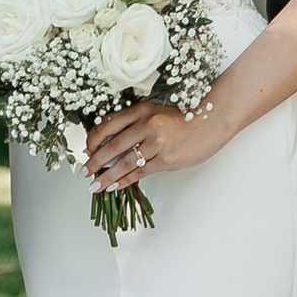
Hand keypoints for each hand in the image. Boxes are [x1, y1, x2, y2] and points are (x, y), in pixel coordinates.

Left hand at [83, 87, 226, 190]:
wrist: (212, 121)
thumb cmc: (184, 117)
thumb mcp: (156, 112)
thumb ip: (135, 124)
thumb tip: (110, 144)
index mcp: (142, 109)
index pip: (108, 124)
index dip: (93, 140)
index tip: (87, 150)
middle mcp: (147, 125)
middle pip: (112, 146)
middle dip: (94, 162)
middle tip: (83, 172)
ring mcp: (157, 143)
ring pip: (124, 163)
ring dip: (106, 176)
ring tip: (94, 185)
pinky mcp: (166, 160)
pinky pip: (140, 173)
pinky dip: (124, 180)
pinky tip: (114, 186)